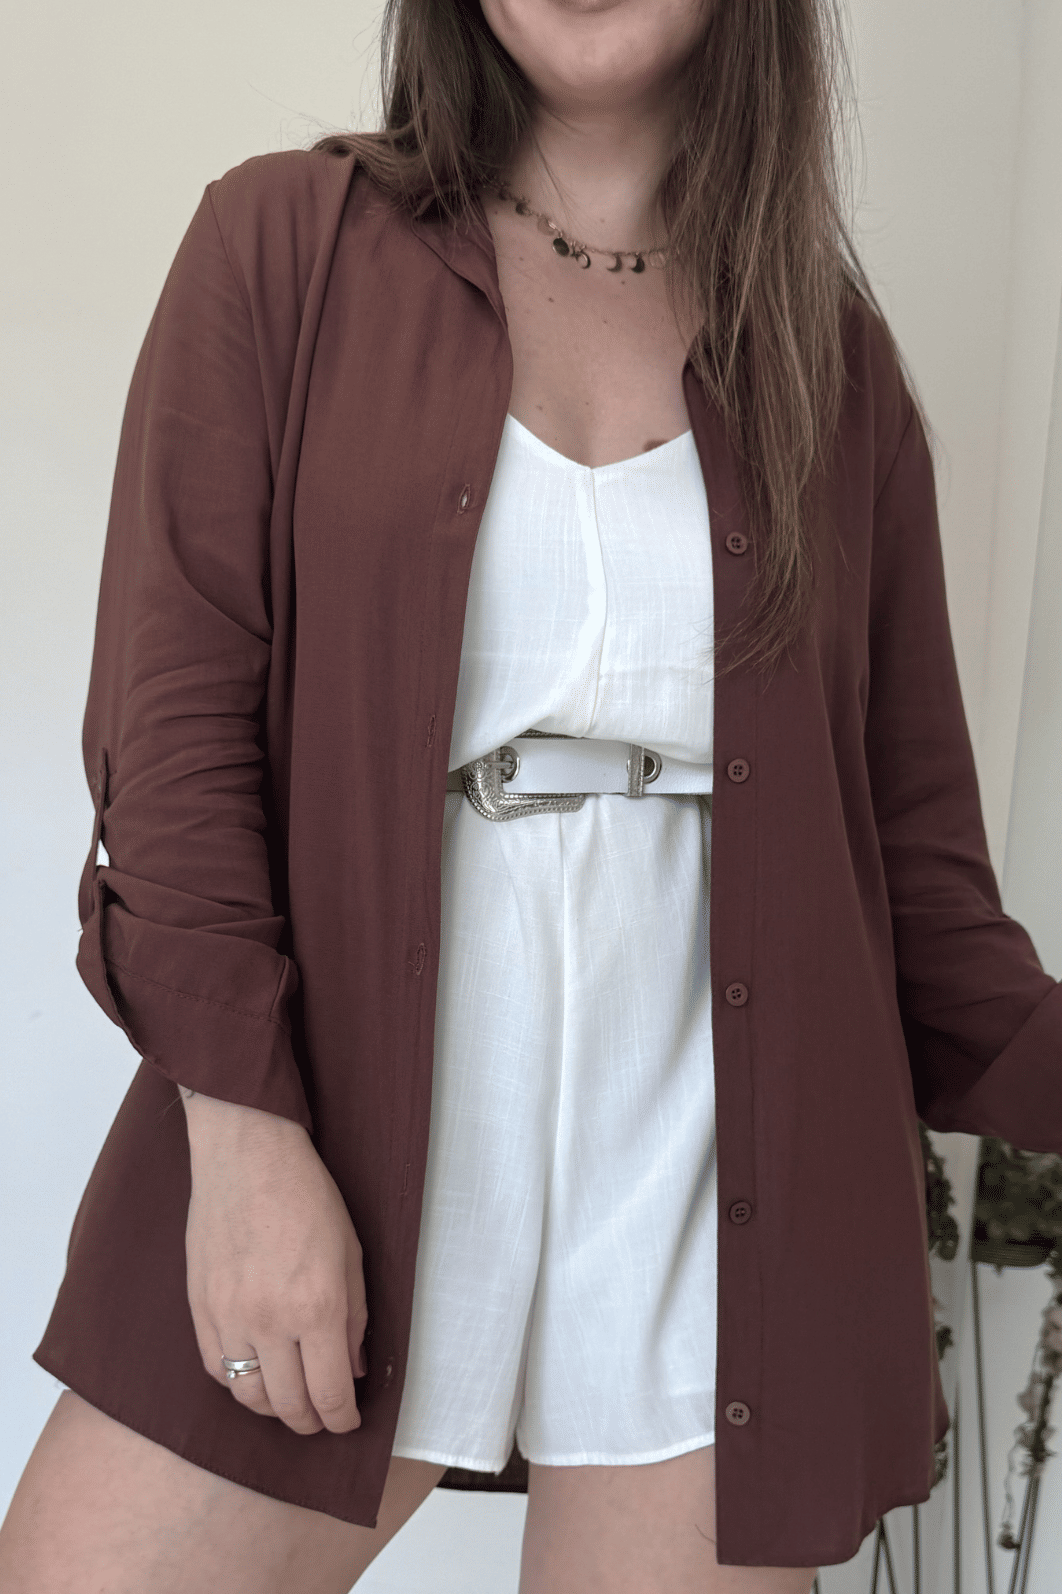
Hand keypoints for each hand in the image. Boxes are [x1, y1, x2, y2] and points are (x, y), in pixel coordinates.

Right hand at [181, 1090, 367, 1435]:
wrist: (247, 1154)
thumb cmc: (306, 1194)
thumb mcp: (351, 1253)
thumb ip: (356, 1319)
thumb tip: (353, 1369)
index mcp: (317, 1306)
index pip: (330, 1393)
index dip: (343, 1419)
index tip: (349, 1421)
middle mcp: (270, 1321)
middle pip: (289, 1406)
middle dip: (312, 1422)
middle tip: (324, 1419)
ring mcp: (229, 1316)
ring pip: (248, 1396)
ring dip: (274, 1408)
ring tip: (291, 1400)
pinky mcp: (200, 1307)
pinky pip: (216, 1368)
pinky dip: (238, 1382)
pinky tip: (256, 1373)